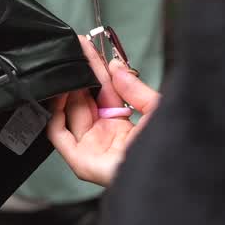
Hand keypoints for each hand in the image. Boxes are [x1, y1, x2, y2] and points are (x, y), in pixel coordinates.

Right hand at [46, 36, 160, 186]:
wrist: (169, 177)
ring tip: (70, 64)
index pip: (104, 92)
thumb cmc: (169, 152)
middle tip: (77, 48)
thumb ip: (136, 89)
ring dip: (67, 88)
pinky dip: (55, 113)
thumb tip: (117, 65)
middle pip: (85, 99)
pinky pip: (59, 134)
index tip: (90, 47)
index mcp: (121, 127)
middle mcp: (104, 137)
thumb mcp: (156, 111)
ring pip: (69, 112)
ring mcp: (91, 148)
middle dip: (80, 73)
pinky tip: (62, 92)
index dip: (97, 70)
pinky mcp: (80, 160)